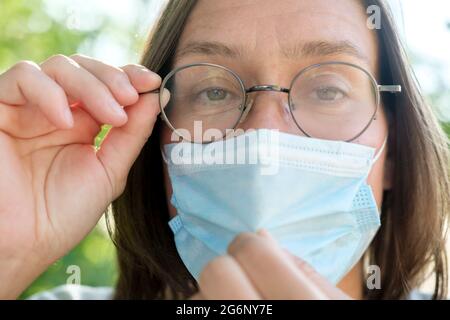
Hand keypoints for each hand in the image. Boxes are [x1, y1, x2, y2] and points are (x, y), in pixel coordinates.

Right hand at [0, 54, 167, 297]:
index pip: (107, 85)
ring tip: (112, 115)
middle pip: (86, 69)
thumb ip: (132, 135)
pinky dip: (49, 92)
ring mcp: (28, 108)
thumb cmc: (63, 214)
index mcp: (83, 125)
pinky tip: (67, 120)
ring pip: (59, 66)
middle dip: (114, 78)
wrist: (22, 244)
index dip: (129, 76)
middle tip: (132, 98)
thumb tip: (157, 97)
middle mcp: (56, 111)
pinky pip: (22, 77)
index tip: (153, 83)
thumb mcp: (109, 172)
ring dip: (91, 85)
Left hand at [191, 230, 350, 299]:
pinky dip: (208, 305)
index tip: (252, 247)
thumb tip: (262, 235)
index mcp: (302, 305)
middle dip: (228, 266)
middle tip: (242, 272)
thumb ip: (306, 272)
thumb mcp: (335, 304)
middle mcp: (261, 318)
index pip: (252, 253)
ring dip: (214, 293)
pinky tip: (231, 308)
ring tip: (240, 299)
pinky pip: (195, 311)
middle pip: (215, 272)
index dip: (250, 245)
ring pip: (197, 297)